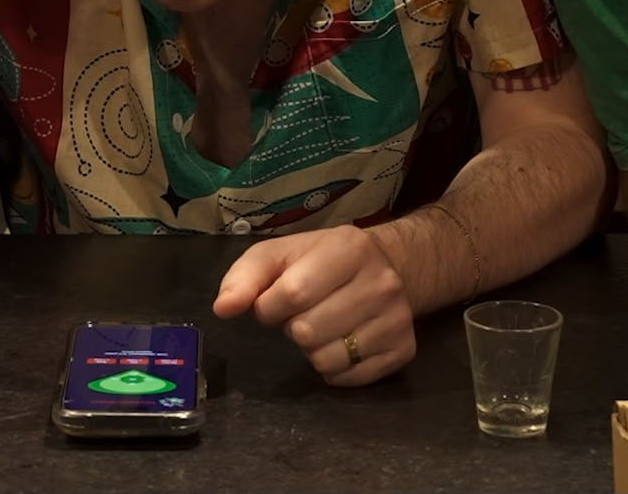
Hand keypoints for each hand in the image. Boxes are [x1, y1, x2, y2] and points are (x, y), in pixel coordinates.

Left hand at [213, 224, 417, 385]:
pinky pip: (348, 379)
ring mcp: (397, 318)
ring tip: (323, 326)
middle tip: (304, 312)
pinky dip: (335, 369)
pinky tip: (342, 342)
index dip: (269, 306)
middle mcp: (382, 282)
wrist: (390, 267)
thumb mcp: (280, 254)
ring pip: (327, 359)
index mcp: (349, 247)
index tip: (272, 302)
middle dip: (293, 327)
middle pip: (308, 331)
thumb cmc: (321, 261)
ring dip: (312, 350)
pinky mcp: (404, 350)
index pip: (294, 293)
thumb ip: (246, 277)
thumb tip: (223, 308)